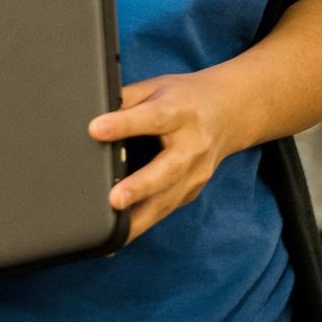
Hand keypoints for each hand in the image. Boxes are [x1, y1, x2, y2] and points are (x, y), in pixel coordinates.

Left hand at [88, 70, 242, 244]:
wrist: (229, 112)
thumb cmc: (186, 98)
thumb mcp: (157, 87)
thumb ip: (127, 99)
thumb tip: (92, 112)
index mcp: (181, 111)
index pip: (153, 118)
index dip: (124, 124)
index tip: (95, 129)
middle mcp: (192, 144)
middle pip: (167, 169)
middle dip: (140, 187)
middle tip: (114, 199)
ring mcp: (196, 172)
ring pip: (167, 200)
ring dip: (139, 219)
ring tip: (110, 232)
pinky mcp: (192, 191)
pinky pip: (165, 209)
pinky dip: (143, 223)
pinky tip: (119, 235)